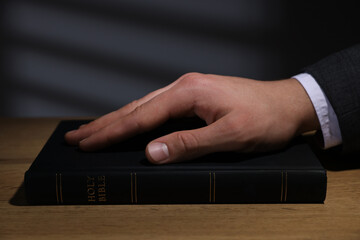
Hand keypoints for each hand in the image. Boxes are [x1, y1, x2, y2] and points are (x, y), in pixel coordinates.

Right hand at [65, 73, 319, 163]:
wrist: (288, 103)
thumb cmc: (265, 118)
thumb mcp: (230, 135)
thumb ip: (189, 143)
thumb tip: (151, 152)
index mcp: (189, 92)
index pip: (142, 116)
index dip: (112, 131)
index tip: (86, 142)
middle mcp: (184, 87)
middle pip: (136, 107)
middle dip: (104, 124)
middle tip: (76, 136)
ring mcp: (188, 92)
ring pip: (144, 107)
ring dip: (117, 121)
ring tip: (92, 131)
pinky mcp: (194, 99)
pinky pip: (157, 110)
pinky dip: (137, 119)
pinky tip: (128, 125)